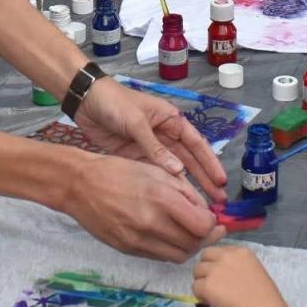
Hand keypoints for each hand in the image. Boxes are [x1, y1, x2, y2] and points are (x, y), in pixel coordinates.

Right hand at [68, 151, 224, 261]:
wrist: (80, 186)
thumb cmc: (119, 172)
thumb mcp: (156, 171)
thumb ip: (185, 192)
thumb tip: (207, 211)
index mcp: (161, 199)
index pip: (202, 226)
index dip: (213, 224)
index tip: (212, 218)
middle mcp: (151, 223)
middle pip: (193, 244)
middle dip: (205, 238)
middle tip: (207, 229)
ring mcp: (138, 241)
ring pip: (179, 256)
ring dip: (189, 247)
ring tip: (188, 233)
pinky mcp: (128, 250)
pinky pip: (160, 256)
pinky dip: (170, 249)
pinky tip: (169, 235)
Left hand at [75, 79, 227, 201]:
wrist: (85, 101)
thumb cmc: (115, 103)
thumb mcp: (137, 122)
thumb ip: (155, 148)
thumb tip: (179, 172)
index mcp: (170, 120)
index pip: (196, 143)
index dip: (210, 162)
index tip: (221, 180)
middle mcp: (165, 135)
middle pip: (189, 160)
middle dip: (204, 179)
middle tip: (218, 201)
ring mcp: (151, 148)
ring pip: (174, 170)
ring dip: (187, 186)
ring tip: (201, 206)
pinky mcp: (136, 157)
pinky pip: (155, 173)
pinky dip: (165, 186)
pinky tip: (175, 201)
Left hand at [193, 245, 288, 306]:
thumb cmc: (265, 297)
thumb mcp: (255, 272)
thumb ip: (239, 267)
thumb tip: (226, 275)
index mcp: (241, 252)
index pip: (219, 250)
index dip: (217, 262)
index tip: (222, 274)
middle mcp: (225, 257)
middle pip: (204, 256)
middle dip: (206, 268)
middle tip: (213, 283)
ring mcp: (214, 270)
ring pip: (197, 271)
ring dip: (202, 282)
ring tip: (213, 295)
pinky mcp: (207, 285)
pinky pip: (195, 287)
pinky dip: (200, 295)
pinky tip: (211, 302)